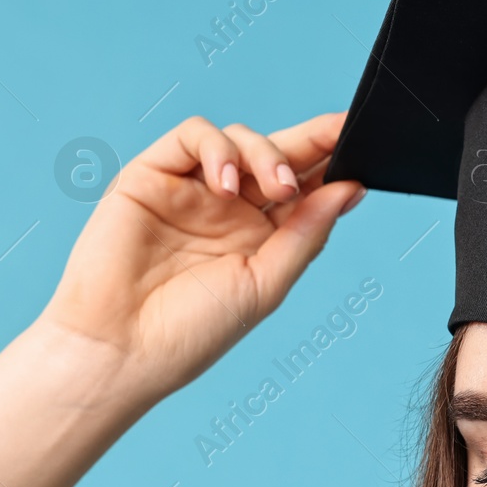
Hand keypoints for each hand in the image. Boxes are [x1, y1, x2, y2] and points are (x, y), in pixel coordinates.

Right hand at [37, 112, 366, 402]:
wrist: (122, 349)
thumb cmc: (192, 331)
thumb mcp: (267, 283)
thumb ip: (307, 233)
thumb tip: (350, 190)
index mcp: (262, 236)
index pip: (304, 187)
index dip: (332, 162)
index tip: (364, 142)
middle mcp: (228, 209)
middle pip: (277, 155)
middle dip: (312, 141)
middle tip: (339, 137)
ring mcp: (190, 190)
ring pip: (238, 139)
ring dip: (267, 154)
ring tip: (278, 189)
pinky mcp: (151, 175)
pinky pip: (191, 137)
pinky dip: (217, 148)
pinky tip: (226, 186)